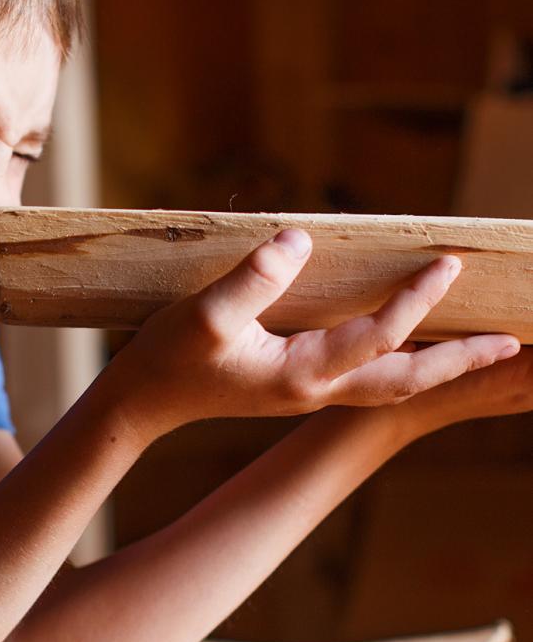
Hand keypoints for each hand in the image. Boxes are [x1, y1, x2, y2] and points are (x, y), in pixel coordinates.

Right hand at [106, 228, 519, 442]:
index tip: (450, 263)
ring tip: (478, 348)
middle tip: (510, 344)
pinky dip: (404, 362)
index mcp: (301, 375)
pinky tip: (412, 341)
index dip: (416, 300)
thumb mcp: (204, 316)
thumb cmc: (169, 358)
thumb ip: (253, 278)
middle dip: (460, 362)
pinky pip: (368, 377)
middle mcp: (316, 389)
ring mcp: (309, 391)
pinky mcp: (298, 383)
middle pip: (405, 381)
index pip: (377, 336)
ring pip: (391, 385)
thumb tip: (301, 239)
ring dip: (439, 366)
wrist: (144, 401)